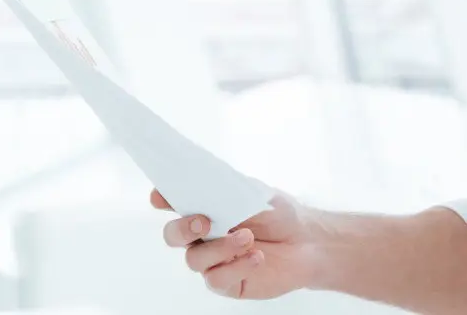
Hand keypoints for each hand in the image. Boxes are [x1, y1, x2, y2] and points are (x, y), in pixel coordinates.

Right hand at [151, 187, 321, 299]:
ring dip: (220, 247)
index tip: (160, 197)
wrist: (306, 241)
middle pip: (173, 235)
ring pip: (194, 259)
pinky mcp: (226, 282)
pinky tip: (257, 256)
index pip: (174, 202)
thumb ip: (230, 191)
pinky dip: (237, 265)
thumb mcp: (257, 193)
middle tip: (204, 222)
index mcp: (205, 208)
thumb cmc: (278, 213)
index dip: (162, 199)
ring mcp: (213, 260)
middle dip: (182, 228)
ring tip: (247, 237)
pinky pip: (217, 279)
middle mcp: (203, 236)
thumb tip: (206, 184)